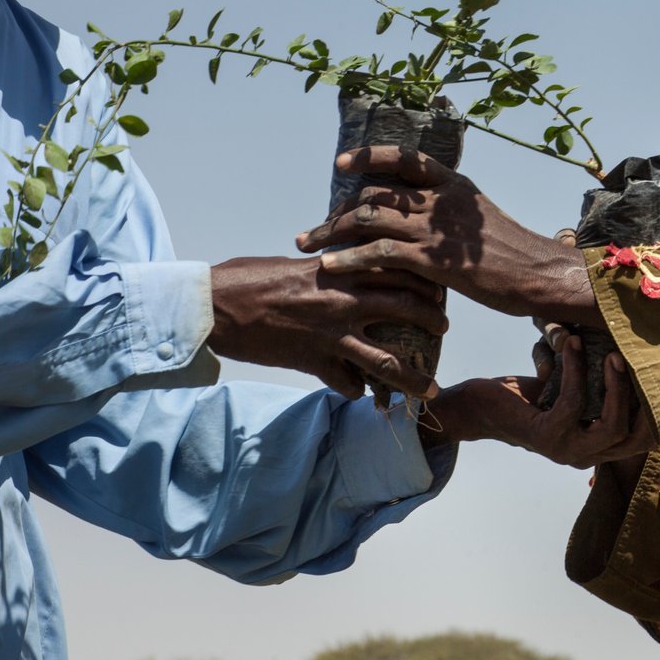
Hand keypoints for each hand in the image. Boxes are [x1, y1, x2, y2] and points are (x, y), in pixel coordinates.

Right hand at [208, 256, 445, 400]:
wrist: (214, 305)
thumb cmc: (250, 276)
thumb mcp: (297, 263)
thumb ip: (330, 267)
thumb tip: (347, 266)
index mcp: (341, 269)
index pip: (397, 269)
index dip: (422, 278)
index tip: (436, 286)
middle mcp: (344, 301)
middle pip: (405, 309)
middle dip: (432, 320)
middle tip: (444, 328)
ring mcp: (331, 334)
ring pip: (385, 360)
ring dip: (412, 377)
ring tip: (430, 389)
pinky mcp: (313, 362)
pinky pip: (346, 384)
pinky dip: (356, 392)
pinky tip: (362, 396)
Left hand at [295, 146, 600, 327]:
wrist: (538, 274)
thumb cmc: (512, 254)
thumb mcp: (480, 221)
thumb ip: (450, 214)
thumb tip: (423, 221)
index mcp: (453, 184)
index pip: (404, 159)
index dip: (369, 157)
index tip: (341, 162)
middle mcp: (440, 199)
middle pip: (376, 193)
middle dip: (338, 211)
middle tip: (311, 231)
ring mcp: (436, 228)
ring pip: (370, 219)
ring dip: (333, 232)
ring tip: (308, 247)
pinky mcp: (434, 259)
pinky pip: (380, 253)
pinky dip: (351, 259)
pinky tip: (332, 267)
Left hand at [418, 335, 656, 467]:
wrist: (481, 406)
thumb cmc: (530, 395)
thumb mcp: (574, 388)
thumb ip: (602, 383)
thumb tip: (636, 348)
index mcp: (599, 445)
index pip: (645, 438)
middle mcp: (588, 455)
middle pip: (637, 436)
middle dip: (646, 397)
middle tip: (639, 357)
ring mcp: (567, 451)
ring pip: (611, 426)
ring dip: (616, 385)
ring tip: (613, 353)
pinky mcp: (545, 436)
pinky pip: (573, 402)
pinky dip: (576, 370)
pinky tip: (572, 344)